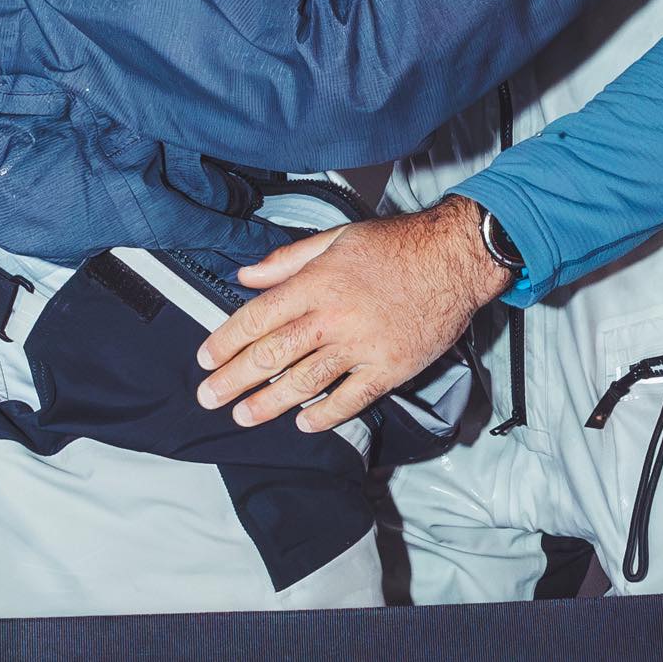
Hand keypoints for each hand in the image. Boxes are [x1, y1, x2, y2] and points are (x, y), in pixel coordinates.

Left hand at [195, 199, 514, 432]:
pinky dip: (325, 414)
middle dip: (235, 380)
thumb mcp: (337, 238)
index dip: (225, 342)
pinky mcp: (390, 367)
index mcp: (317, 283)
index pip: (257, 318)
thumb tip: (247, 274)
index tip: (206, 359)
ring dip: (270, 403)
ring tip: (245, 416)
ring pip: (305, 381)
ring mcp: (363, 346)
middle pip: (273, 354)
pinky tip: (304, 423)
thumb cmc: (398, 245)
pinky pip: (351, 399)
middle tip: (209, 397)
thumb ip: (288, 260)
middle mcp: (334, 317)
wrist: (456, 258)